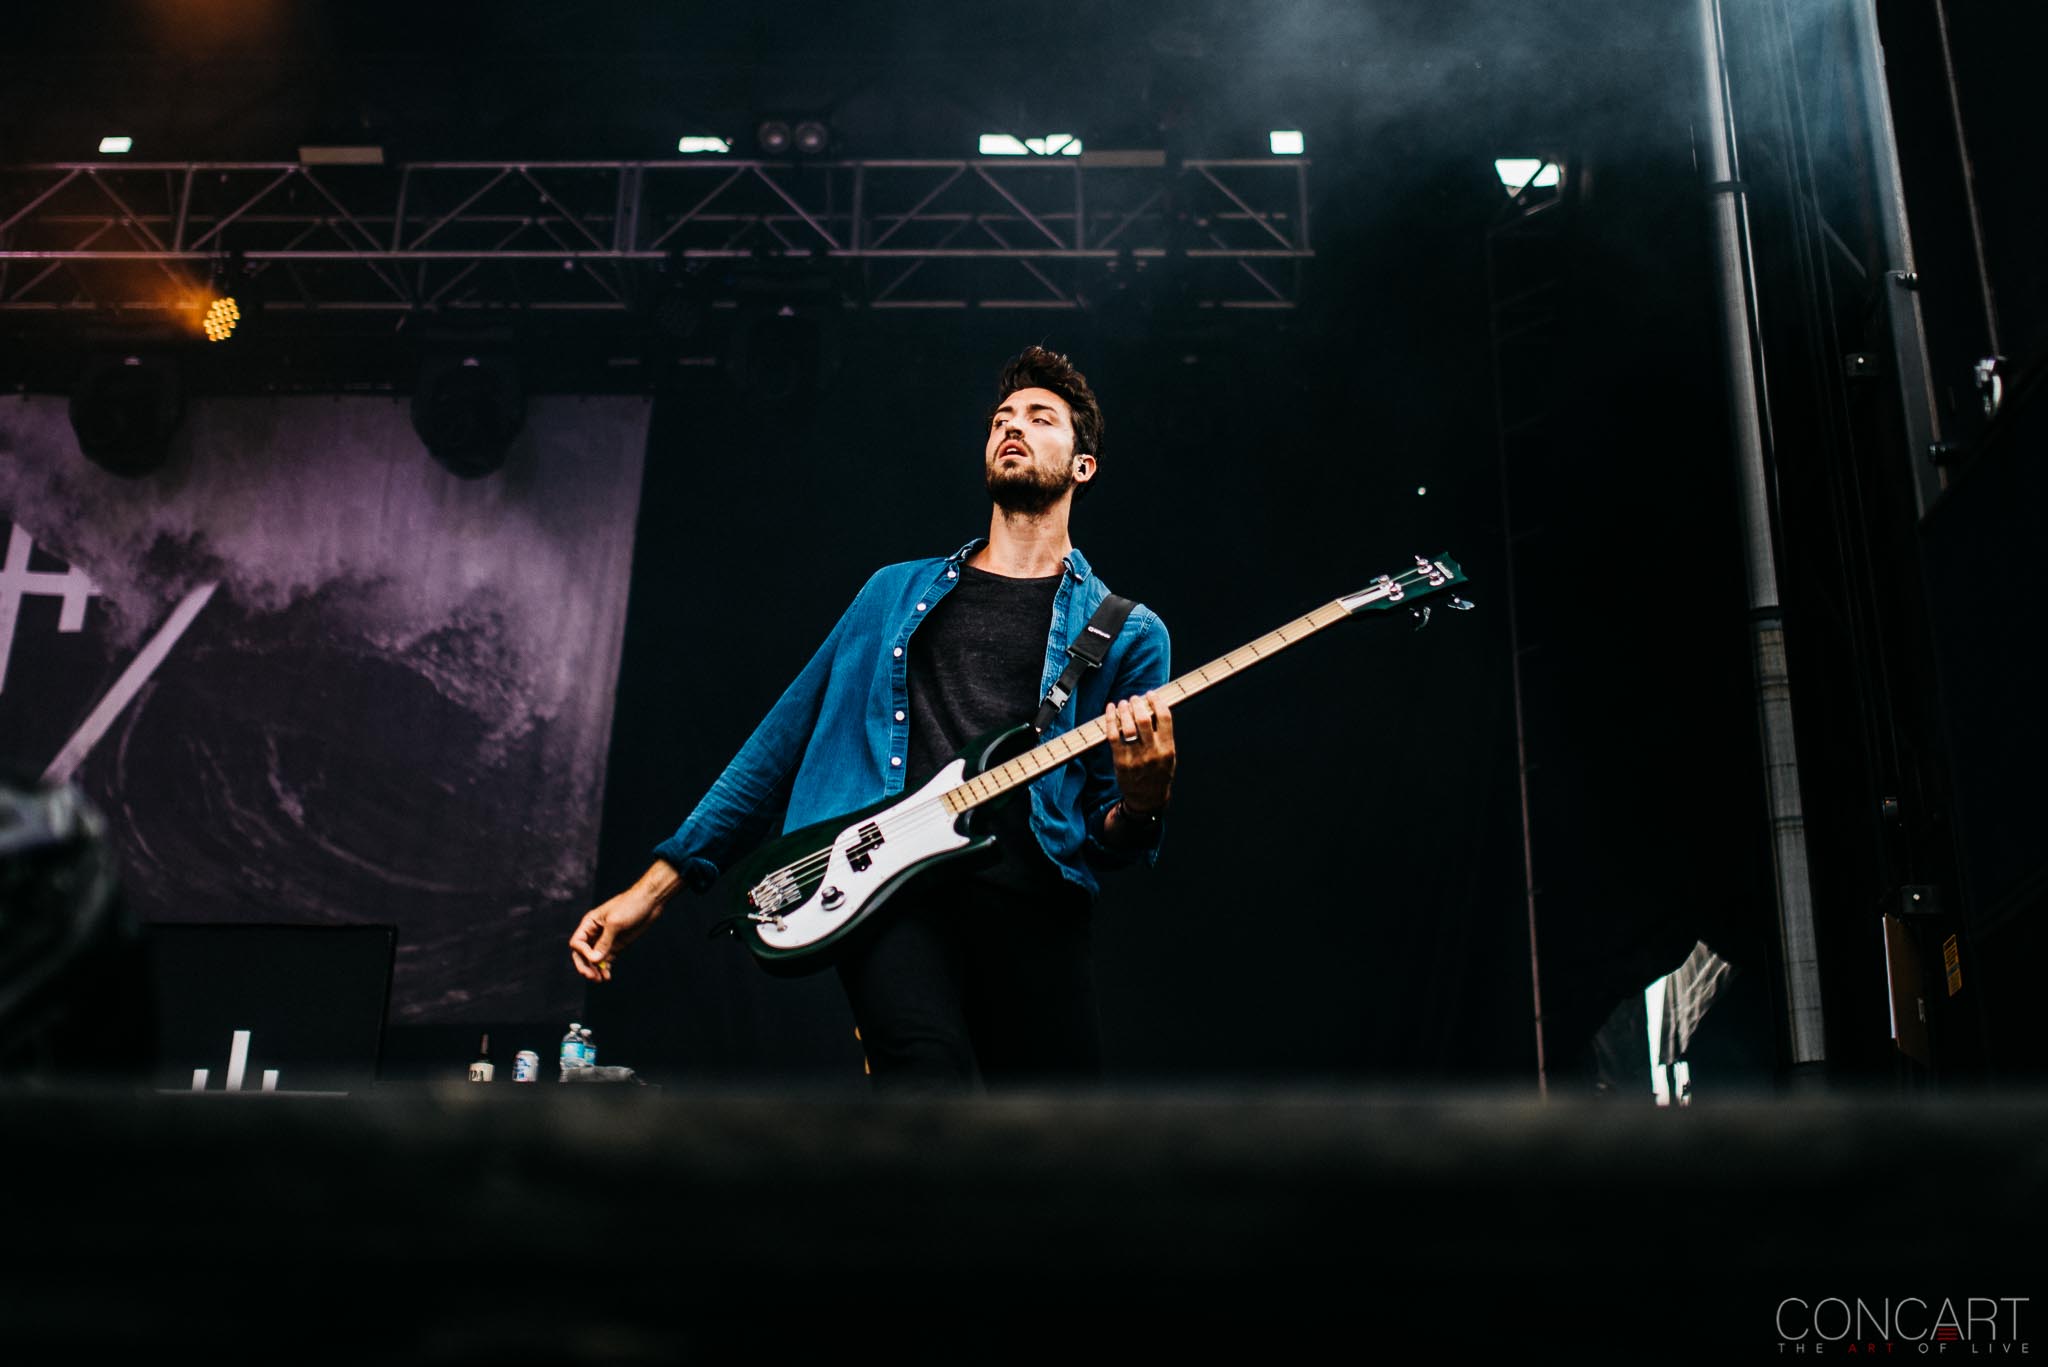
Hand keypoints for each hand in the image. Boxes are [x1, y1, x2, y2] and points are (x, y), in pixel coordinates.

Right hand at [569, 887, 662, 982]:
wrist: (650, 901)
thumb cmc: (630, 905)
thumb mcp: (615, 923)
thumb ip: (604, 942)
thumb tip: (594, 959)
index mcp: (590, 923)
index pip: (577, 943)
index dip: (582, 953)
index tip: (594, 958)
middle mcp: (595, 933)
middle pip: (583, 954)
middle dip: (585, 966)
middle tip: (592, 977)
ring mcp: (606, 940)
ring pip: (594, 959)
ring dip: (595, 970)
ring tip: (600, 979)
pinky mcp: (617, 945)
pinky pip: (606, 959)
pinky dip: (605, 968)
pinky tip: (607, 975)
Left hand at [1104, 689, 1175, 814]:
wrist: (1147, 799)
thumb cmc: (1159, 774)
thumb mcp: (1169, 757)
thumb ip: (1164, 735)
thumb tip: (1154, 708)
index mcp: (1168, 749)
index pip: (1164, 718)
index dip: (1156, 702)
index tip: (1151, 695)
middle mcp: (1152, 752)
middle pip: (1143, 719)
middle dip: (1138, 704)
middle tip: (1134, 699)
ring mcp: (1135, 757)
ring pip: (1127, 726)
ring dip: (1124, 710)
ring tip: (1124, 704)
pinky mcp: (1120, 761)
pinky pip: (1113, 736)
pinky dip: (1110, 720)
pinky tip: (1111, 710)